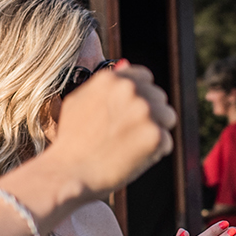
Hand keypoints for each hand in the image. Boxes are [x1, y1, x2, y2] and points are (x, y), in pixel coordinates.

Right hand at [37, 63, 175, 200]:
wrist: (67, 172)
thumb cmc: (71, 141)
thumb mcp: (79, 101)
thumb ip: (104, 83)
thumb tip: (126, 63)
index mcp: (114, 79)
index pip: (144, 77)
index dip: (139, 97)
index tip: (129, 114)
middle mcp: (131, 90)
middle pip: (159, 98)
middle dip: (149, 115)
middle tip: (126, 136)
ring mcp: (145, 112)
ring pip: (168, 118)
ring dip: (155, 132)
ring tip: (130, 147)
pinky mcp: (156, 136)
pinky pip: (166, 142)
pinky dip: (154, 153)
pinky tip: (131, 159)